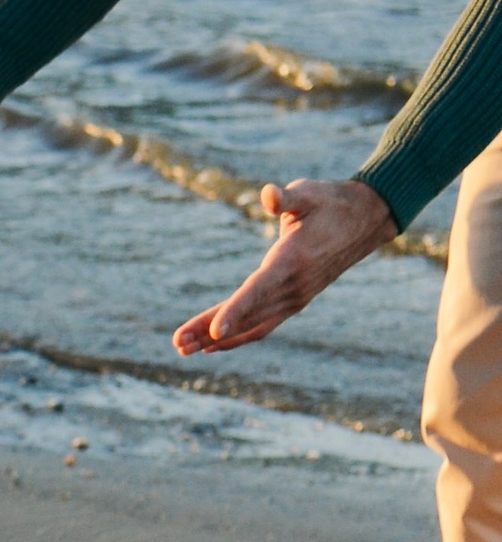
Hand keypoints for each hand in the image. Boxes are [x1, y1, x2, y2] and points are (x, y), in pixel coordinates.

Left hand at [172, 177, 395, 355]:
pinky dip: (238, 336)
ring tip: (183, 348)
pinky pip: (262, 325)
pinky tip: (212, 344)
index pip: (258, 290)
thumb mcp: (308, 193)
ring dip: (218, 339)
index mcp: (293, 260)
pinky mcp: (294, 301)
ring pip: (252, 326)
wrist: (364, 220)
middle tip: (177, 343)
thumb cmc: (329, 202)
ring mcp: (296, 298)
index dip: (235, 311)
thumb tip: (268, 195)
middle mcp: (294, 287)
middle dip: (210, 331)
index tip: (213, 332)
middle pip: (247, 315)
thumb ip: (286, 197)